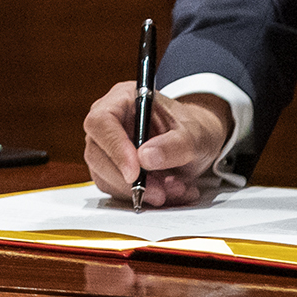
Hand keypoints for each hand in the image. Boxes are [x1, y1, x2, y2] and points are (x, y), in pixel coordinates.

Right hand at [82, 83, 229, 209]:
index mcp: (124, 99)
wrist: (199, 143)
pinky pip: (117, 190)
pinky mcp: (114, 170)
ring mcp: (109, 148)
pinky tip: (168, 191)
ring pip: (105, 177)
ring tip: (174, 188)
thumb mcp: (194, 135)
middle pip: (96, 153)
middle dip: (127, 180)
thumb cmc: (194, 129)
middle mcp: (111, 122)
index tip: (135, 173)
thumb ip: (173, 145)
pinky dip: (142, 197)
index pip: (101, 121)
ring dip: (138, 191)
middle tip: (159, 192)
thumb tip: (145, 158)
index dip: (114, 147)